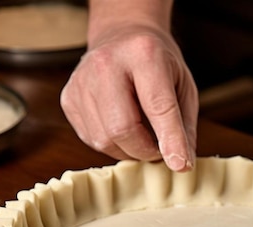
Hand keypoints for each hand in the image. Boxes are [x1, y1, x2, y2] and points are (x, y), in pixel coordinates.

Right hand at [60, 23, 197, 171]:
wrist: (122, 35)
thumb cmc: (156, 62)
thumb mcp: (182, 86)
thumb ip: (184, 126)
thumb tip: (182, 163)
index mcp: (144, 54)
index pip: (158, 107)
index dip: (170, 140)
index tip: (179, 164)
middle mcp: (106, 64)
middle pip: (122, 128)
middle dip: (144, 150)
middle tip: (158, 149)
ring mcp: (81, 81)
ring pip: (104, 140)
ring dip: (128, 150)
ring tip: (142, 135)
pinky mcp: (69, 99)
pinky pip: (91, 138)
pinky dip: (112, 144)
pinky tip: (122, 127)